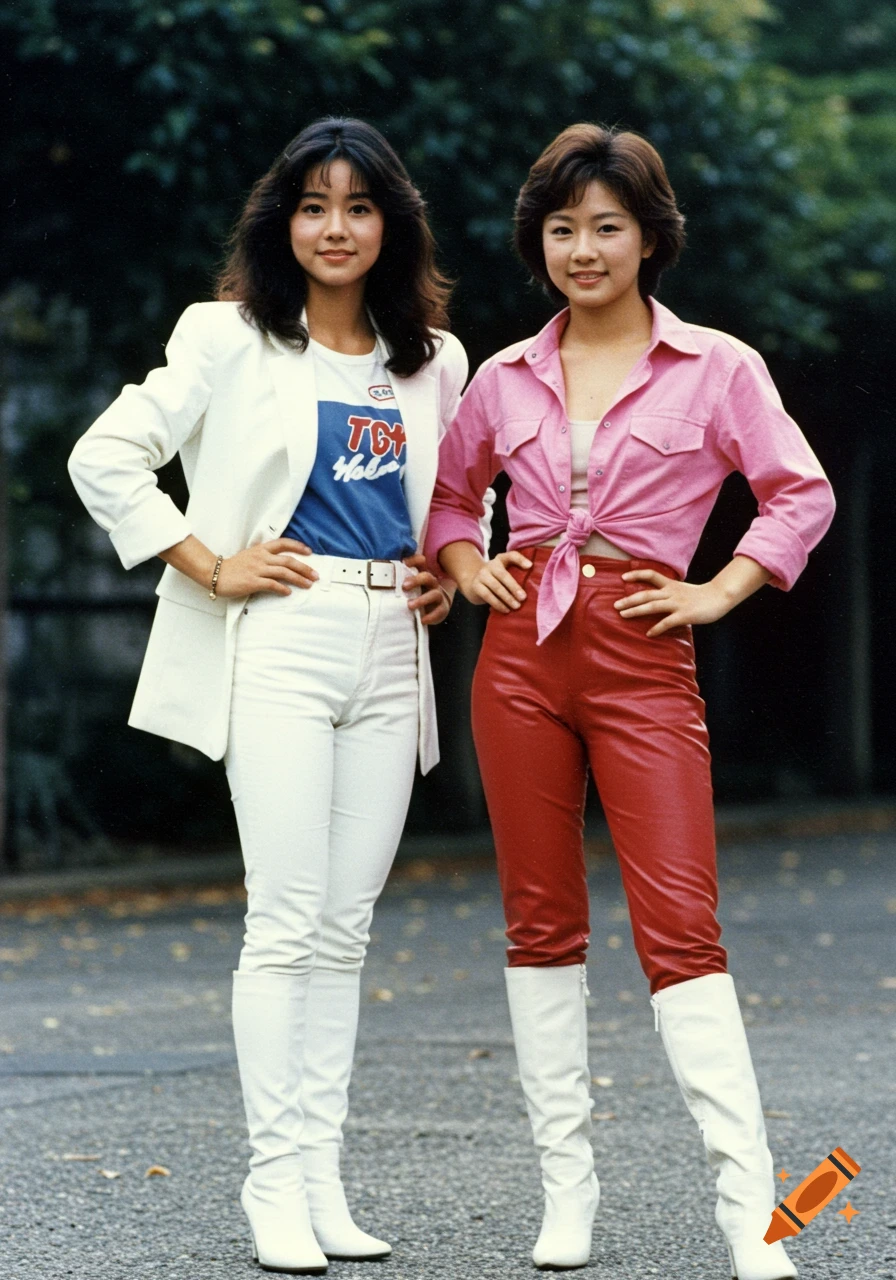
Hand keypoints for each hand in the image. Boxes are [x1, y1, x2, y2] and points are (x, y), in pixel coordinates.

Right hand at [214, 538, 316, 597]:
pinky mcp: (253, 582)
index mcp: (261, 549)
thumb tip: (280, 564)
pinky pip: (272, 584)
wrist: (215, 573)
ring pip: (283, 572)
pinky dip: (282, 589)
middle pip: (288, 561)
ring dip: (298, 579)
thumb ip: (264, 557)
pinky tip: (288, 592)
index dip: (298, 546)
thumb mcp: (250, 555)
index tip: (309, 552)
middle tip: (315, 575)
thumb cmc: (233, 567)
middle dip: (304, 568)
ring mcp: (257, 569)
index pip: (283, 543)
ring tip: (308, 585)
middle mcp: (261, 557)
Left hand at [402, 554, 450, 624]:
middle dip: (416, 580)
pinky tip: (422, 619)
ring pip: (434, 594)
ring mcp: (439, 596)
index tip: (404, 563)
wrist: (439, 607)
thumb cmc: (420, 594)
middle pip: (427, 577)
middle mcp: (433, 583)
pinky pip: (439, 612)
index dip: (414, 561)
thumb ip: (402, 578)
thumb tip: (390, 572)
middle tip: (404, 586)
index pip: (421, 563)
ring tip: (409, 605)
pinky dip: (431, 616)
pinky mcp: (442, 609)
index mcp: (424, 574)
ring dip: (421, 600)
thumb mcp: (412, 585)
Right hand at [463, 550, 531, 611]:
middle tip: (523, 598)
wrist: (474, 583)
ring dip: (507, 598)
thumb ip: (517, 573)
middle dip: (514, 587)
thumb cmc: (496, 579)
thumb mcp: (505, 572)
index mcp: (501, 560)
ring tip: (517, 606)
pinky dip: (498, 604)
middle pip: (503, 575)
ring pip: (496, 587)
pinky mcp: (476, 586)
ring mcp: (482, 575)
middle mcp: (490, 565)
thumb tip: (533, 585)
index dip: (520, 559)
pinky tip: (506, 610)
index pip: (511, 556)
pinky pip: (488, 596)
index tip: (530, 566)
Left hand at [614, 569, 734, 636]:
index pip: (651, 575)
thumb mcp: (683, 590)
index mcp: (671, 585)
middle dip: (629, 600)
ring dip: (636, 611)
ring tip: (623, 615)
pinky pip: (667, 622)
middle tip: (615, 605)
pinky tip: (649, 633)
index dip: (637, 574)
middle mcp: (671, 593)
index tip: (623, 577)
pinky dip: (657, 628)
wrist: (720, 597)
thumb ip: (670, 593)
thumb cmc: (702, 596)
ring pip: (652, 606)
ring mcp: (677, 603)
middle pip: (646, 594)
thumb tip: (656, 601)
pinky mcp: (684, 615)